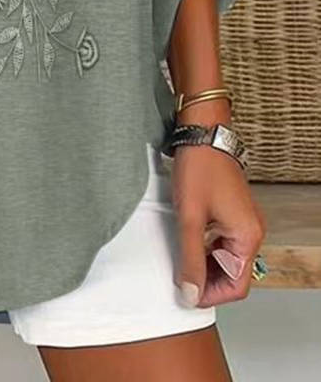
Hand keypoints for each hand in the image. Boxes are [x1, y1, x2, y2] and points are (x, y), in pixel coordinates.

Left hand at [170, 142, 265, 307]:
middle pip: (233, 275)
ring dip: (205, 265)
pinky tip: (187, 243)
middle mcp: (251, 232)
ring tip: (180, 261)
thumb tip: (190, 293)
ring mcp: (243, 222)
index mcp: (247, 237)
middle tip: (179, 279)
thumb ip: (190, 259)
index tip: (185, 294)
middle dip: (207, 281)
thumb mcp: (190, 219)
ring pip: (227, 259)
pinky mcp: (233, 213)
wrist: (202, 134)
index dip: (210, 295)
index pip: (237, 286)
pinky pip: (223, 243)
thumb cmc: (199, 169)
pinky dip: (207, 249)